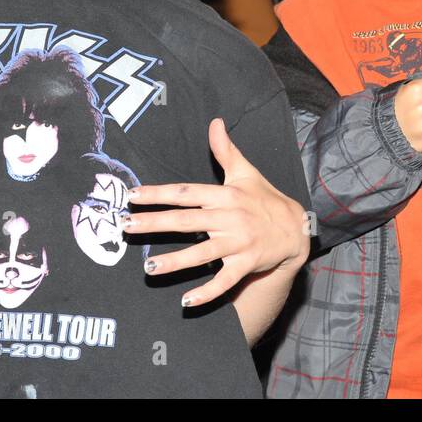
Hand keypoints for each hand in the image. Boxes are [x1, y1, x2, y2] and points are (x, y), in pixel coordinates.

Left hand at [124, 118, 309, 307]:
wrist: (294, 228)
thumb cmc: (263, 198)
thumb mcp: (245, 172)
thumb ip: (225, 150)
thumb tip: (214, 121)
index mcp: (225, 195)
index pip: (186, 192)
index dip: (159, 193)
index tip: (133, 195)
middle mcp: (229, 218)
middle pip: (187, 221)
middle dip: (155, 224)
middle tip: (127, 227)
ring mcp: (238, 243)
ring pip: (203, 253)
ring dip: (175, 262)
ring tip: (149, 268)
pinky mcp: (246, 264)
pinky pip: (225, 280)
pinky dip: (207, 292)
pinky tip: (186, 300)